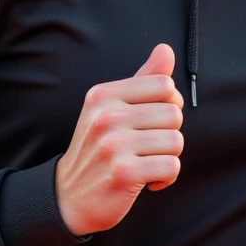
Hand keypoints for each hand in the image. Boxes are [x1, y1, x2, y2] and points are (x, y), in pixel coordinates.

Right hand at [54, 43, 184, 236]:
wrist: (70, 196)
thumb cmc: (99, 148)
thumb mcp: (112, 108)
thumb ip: (142, 79)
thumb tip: (165, 50)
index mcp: (103, 95)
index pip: (164, 86)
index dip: (169, 105)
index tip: (154, 121)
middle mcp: (105, 116)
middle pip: (174, 114)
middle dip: (168, 134)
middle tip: (147, 147)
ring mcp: (113, 145)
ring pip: (176, 142)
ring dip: (168, 157)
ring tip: (146, 162)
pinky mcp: (124, 173)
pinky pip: (171, 167)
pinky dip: (166, 177)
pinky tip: (148, 180)